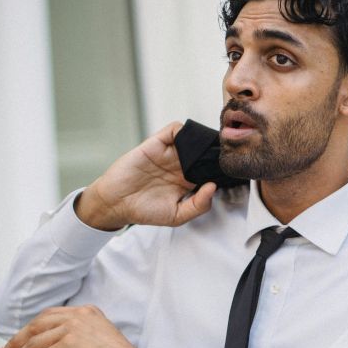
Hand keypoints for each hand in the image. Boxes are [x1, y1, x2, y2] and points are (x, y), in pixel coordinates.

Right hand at [76, 122, 217, 230]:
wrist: (116, 203)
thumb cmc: (145, 211)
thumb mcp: (177, 216)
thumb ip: (198, 205)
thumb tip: (212, 187)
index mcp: (188, 182)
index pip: (210, 170)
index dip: (221, 169)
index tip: (232, 169)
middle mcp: (180, 166)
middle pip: (204, 152)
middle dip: (215, 151)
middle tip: (225, 152)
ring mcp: (168, 154)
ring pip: (192, 139)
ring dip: (201, 139)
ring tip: (209, 145)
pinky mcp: (155, 144)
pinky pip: (173, 130)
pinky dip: (183, 131)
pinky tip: (188, 141)